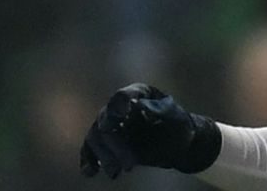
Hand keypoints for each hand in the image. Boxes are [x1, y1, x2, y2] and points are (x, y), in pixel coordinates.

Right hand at [79, 83, 221, 178]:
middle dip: (115, 144)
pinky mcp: (106, 144)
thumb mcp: (177, 118)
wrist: (177, 145)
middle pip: (106, 120)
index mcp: (138, 94)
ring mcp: (111, 125)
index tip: (122, 115)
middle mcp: (120, 107)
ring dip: (104, 156)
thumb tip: (140, 104)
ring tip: (116, 173)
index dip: (119, 104)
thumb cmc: (178, 126)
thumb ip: (161, 110)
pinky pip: (90, 150)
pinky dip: (88, 160)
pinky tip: (91, 172)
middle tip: (130, 165)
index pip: (122, 96)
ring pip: (96, 137)